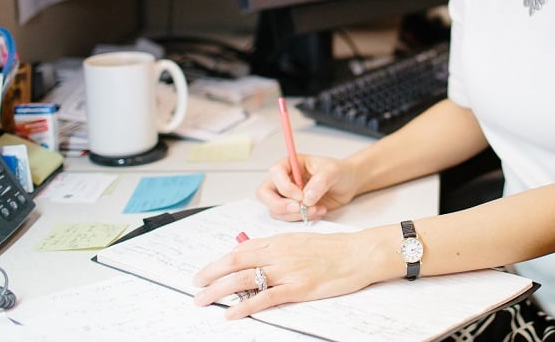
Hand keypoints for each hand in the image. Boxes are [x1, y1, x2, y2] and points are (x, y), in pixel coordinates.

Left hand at [191, 229, 375, 318]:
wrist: (359, 253)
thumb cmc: (334, 249)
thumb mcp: (302, 241)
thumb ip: (278, 248)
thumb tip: (254, 254)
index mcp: (280, 241)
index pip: (241, 250)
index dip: (219, 262)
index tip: (205, 272)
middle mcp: (280, 253)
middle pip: (237, 262)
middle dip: (211, 275)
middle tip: (195, 286)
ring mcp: (289, 270)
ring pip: (246, 278)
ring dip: (220, 290)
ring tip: (204, 300)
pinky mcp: (299, 288)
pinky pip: (266, 297)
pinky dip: (246, 305)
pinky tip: (232, 313)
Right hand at [258, 154, 357, 222]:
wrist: (348, 184)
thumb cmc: (339, 172)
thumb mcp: (333, 172)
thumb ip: (320, 181)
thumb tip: (306, 197)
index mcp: (290, 164)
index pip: (275, 172)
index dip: (284, 186)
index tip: (300, 195)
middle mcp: (284, 179)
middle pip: (265, 194)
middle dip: (279, 205)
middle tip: (299, 208)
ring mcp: (286, 196)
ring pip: (275, 209)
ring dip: (295, 214)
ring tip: (317, 208)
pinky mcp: (293, 209)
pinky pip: (287, 218)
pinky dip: (302, 218)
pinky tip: (319, 211)